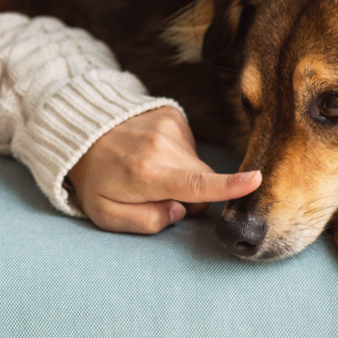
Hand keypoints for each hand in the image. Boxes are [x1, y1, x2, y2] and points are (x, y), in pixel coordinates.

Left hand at [66, 106, 261, 233]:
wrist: (81, 134)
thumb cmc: (95, 180)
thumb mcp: (107, 215)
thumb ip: (145, 223)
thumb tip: (180, 211)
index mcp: (146, 173)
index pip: (195, 184)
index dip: (228, 186)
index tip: (256, 180)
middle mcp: (161, 145)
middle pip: (202, 181)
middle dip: (187, 196)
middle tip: (154, 195)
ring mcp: (168, 125)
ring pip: (197, 164)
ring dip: (180, 173)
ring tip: (147, 170)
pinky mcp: (172, 114)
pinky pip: (189, 146)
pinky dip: (176, 155)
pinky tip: (151, 153)